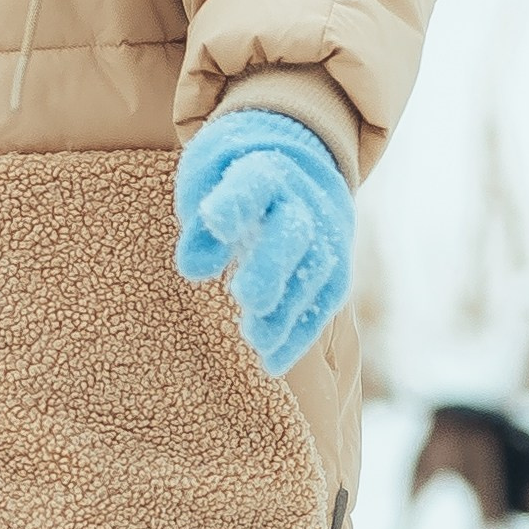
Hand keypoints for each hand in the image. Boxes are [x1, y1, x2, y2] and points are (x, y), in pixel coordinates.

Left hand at [174, 110, 353, 378]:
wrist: (299, 167)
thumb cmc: (235, 181)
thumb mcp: (208, 183)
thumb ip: (200, 224)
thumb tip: (194, 268)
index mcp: (263, 171)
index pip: (252, 183)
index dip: (235, 202)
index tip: (214, 221)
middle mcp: (300, 201)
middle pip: (293, 230)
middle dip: (272, 264)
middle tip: (245, 296)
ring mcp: (324, 234)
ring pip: (314, 270)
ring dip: (287, 308)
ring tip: (255, 338)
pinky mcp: (334, 268)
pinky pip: (324, 301)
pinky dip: (300, 333)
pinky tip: (272, 361)